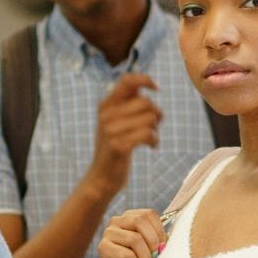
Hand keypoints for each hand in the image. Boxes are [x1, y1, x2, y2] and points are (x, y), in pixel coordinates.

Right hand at [88, 73, 161, 196]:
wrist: (101, 178)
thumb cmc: (114, 149)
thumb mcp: (116, 122)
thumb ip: (128, 103)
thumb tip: (147, 82)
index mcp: (106, 105)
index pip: (128, 80)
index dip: (145, 79)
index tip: (156, 89)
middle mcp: (107, 115)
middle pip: (146, 102)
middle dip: (156, 114)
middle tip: (154, 127)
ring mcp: (111, 130)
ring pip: (150, 118)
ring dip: (156, 130)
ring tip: (151, 139)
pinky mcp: (119, 146)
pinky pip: (148, 133)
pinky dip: (155, 140)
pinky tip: (152, 147)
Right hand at [99, 208, 166, 257]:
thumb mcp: (151, 248)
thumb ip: (159, 240)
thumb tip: (164, 244)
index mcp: (130, 216)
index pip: (148, 214)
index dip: (159, 230)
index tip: (162, 246)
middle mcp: (116, 221)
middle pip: (140, 221)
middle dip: (152, 242)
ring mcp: (108, 233)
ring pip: (134, 239)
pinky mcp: (102, 248)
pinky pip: (127, 255)